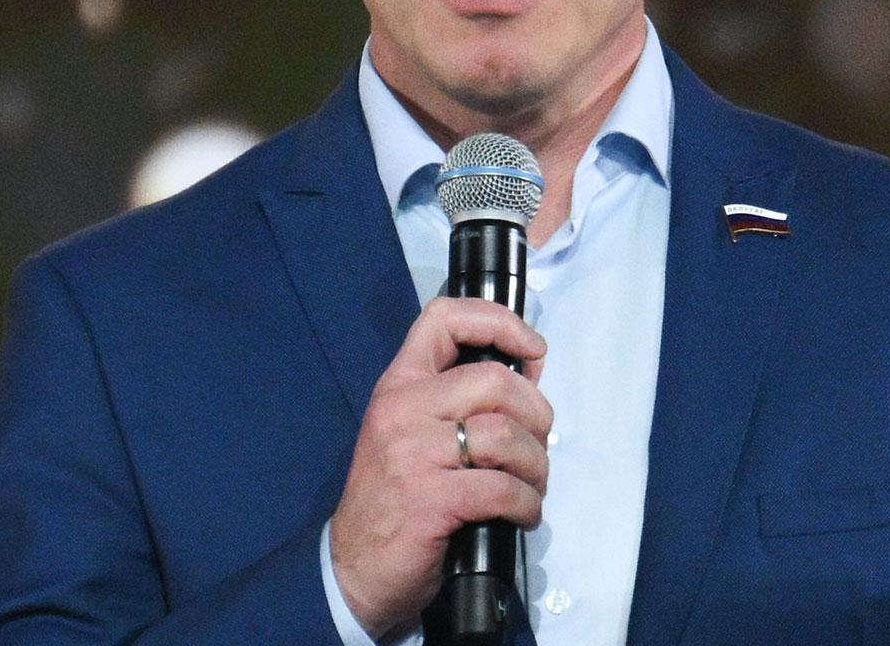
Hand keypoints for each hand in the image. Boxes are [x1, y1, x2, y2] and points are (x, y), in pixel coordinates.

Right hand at [328, 297, 551, 638]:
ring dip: (536, 466)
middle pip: (495, 381)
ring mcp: (413, 454)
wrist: (352, 570)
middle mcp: (403, 409)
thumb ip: (456, 403)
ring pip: (507, 435)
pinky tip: (522, 515)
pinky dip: (527, 503)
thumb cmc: (394, 501)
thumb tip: (528, 379)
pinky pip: (503, 488)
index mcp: (400, 386)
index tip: (532, 351)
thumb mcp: (411, 434)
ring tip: (531, 487)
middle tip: (538, 446)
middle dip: (537, 414)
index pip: (444, 318)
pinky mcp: (431, 500)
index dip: (500, 322)